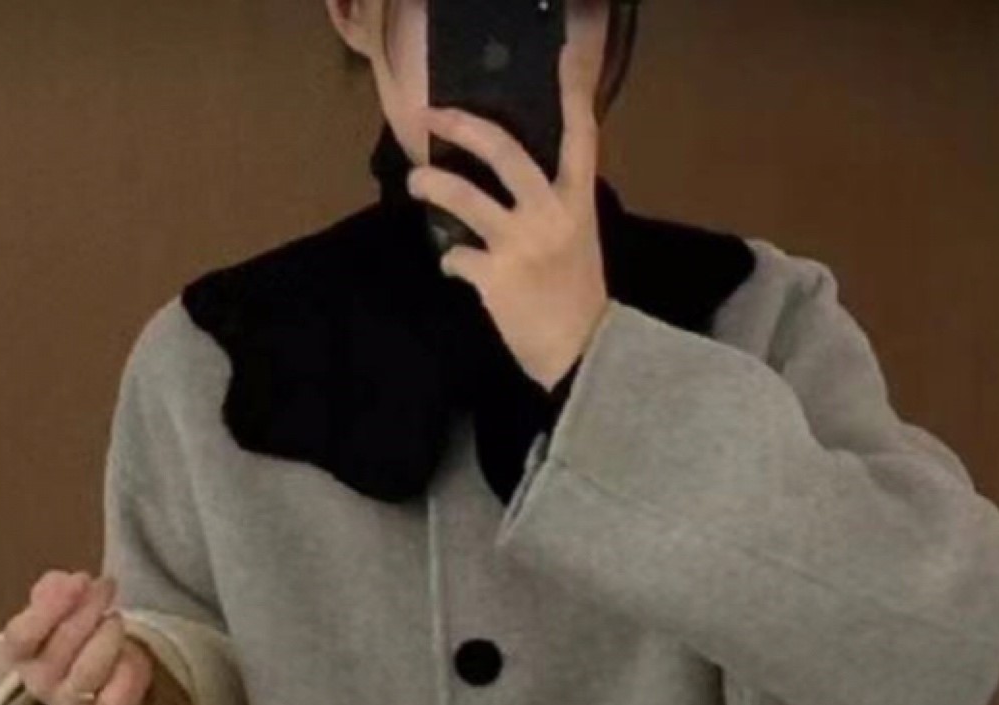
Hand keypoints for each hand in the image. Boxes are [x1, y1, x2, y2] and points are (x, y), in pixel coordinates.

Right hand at [3, 569, 154, 704]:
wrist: (105, 687)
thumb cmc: (73, 639)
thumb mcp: (57, 609)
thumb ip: (54, 591)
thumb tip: (65, 582)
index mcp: (20, 655)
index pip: (21, 636)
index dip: (51, 606)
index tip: (80, 580)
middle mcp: (40, 683)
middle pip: (61, 646)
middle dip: (89, 610)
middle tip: (106, 587)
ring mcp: (71, 703)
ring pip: (90, 669)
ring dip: (108, 636)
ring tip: (116, 618)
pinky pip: (120, 691)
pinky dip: (131, 664)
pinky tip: (131, 650)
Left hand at [406, 39, 610, 391]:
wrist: (582, 356)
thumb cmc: (580, 301)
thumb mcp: (580, 243)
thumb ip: (556, 210)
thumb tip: (520, 190)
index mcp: (577, 202)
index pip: (580, 135)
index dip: (572, 91)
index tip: (564, 55)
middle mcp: (549, 214)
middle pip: (502, 150)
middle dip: (462, 126)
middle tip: (433, 116)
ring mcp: (519, 244)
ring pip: (463, 197)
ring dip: (432, 186)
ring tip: (416, 182)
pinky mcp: (494, 277)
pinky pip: (457, 256)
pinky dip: (451, 260)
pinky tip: (454, 266)